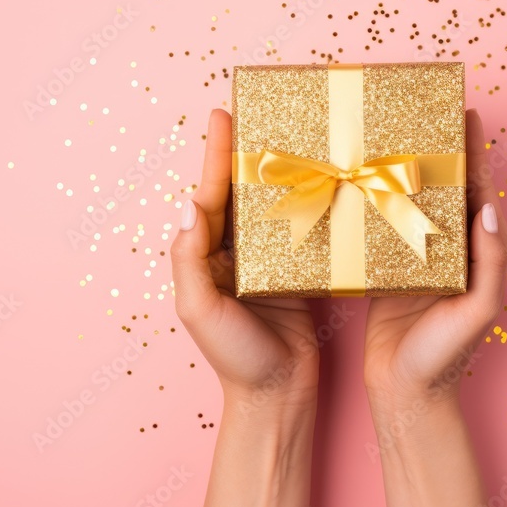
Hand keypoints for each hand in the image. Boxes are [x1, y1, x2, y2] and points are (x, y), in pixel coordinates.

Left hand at [170, 108, 318, 409]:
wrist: (277, 394)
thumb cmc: (235, 357)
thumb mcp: (199, 311)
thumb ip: (190, 260)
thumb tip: (190, 206)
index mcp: (205, 257)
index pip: (209, 195)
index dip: (214, 156)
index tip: (222, 115)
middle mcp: (232, 253)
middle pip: (236, 192)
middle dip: (242, 153)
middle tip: (254, 113)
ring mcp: (263, 262)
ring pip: (266, 206)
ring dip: (273, 172)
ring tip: (288, 136)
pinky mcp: (294, 272)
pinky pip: (294, 229)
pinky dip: (301, 203)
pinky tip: (317, 182)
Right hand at [364, 108, 506, 407]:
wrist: (405, 394)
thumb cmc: (445, 358)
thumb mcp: (477, 312)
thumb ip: (489, 263)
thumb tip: (491, 209)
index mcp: (473, 255)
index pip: (478, 192)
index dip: (475, 153)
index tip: (466, 114)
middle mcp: (447, 251)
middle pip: (445, 189)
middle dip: (438, 151)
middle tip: (422, 113)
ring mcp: (415, 259)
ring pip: (413, 204)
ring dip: (405, 172)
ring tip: (389, 136)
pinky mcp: (385, 272)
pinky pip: (382, 229)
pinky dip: (377, 204)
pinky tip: (362, 182)